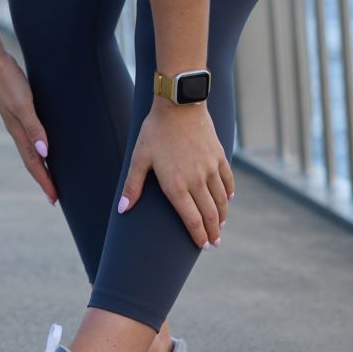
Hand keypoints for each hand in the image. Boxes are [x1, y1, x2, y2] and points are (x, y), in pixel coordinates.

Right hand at [0, 50, 58, 205]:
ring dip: (40, 165)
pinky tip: (43, 144)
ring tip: (50, 175)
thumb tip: (44, 154)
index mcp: (18, 132)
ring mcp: (17, 121)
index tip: (54, 198)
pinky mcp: (20, 111)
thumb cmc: (8, 82)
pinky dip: (38, 146)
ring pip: (30, 150)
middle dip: (43, 179)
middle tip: (54, 196)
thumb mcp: (23, 105)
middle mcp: (17, 131)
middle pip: (32, 161)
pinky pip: (31, 136)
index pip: (33, 164)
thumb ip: (34, 128)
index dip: (44, 181)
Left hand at [118, 100, 233, 248]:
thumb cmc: (155, 131)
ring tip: (220, 226)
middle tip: (215, 243)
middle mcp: (197, 181)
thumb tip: (123, 210)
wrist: (179, 104)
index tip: (202, 246)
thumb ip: (133, 186)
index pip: (192, 220)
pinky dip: (229, 193)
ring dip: (222, 216)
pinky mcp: (219, 156)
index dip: (198, 236)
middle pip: (209, 214)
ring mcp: (211, 168)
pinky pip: (228, 180)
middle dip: (213, 232)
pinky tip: (228, 200)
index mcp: (176, 185)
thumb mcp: (139, 158)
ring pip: (221, 200)